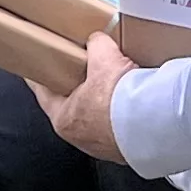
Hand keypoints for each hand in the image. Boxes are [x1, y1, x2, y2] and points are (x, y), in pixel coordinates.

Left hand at [28, 35, 137, 164]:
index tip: (36, 71)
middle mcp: (80, 138)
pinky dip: (123, 113)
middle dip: (78, 88)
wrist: (154, 123)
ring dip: (104, 102)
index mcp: (63, 119)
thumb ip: (95, 46)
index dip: (41, 78)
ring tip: (115, 84)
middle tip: (83, 72)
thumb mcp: (103, 59)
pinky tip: (133, 101)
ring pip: (98, 117)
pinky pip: (120, 126)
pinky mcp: (126, 148)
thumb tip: (97, 41)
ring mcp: (104, 146)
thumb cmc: (120, 100)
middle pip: (73, 105)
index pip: (44, 93)